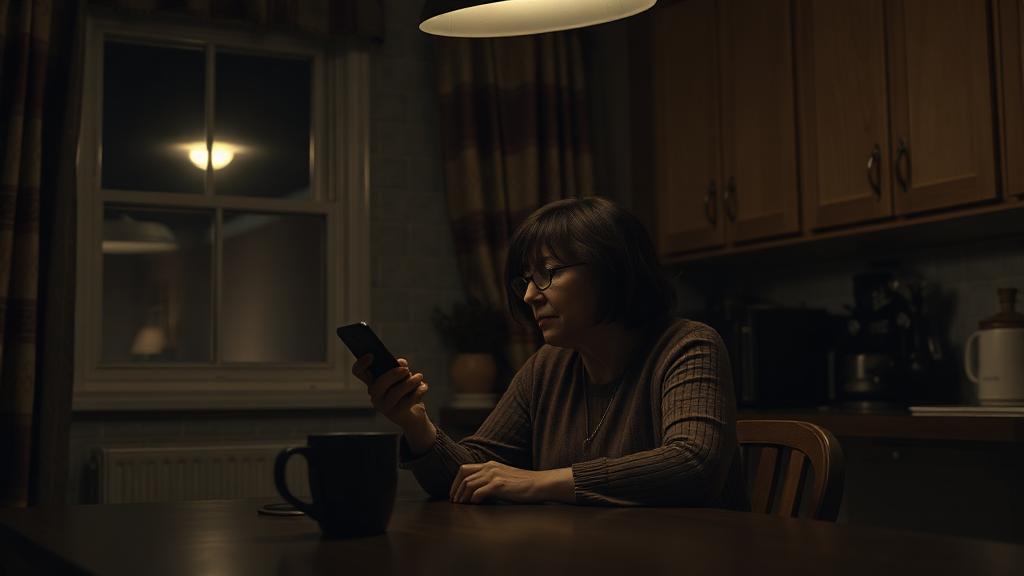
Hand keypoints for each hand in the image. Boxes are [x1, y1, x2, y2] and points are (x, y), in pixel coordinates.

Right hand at [353, 355, 429, 430]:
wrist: (413, 415)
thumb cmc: (406, 392)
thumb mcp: (403, 377)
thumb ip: (400, 367)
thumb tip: (401, 363)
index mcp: (373, 382)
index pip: (358, 372)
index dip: (361, 363)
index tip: (372, 355)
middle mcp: (374, 395)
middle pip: (379, 383)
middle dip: (394, 374)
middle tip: (407, 369)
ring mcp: (383, 406)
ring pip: (394, 393)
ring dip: (410, 382)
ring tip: (420, 376)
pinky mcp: (395, 414)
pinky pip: (407, 401)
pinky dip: (418, 391)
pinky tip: (424, 387)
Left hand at [449, 461, 573, 503]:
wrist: (539, 484)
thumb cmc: (524, 484)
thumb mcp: (504, 477)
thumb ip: (491, 479)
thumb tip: (476, 491)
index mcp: (490, 465)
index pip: (464, 469)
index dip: (456, 481)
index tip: (454, 493)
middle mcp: (490, 467)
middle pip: (463, 475)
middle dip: (455, 489)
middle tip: (454, 501)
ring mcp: (494, 475)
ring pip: (468, 484)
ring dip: (462, 496)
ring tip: (461, 505)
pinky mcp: (499, 485)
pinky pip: (478, 492)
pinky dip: (473, 499)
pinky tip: (474, 504)